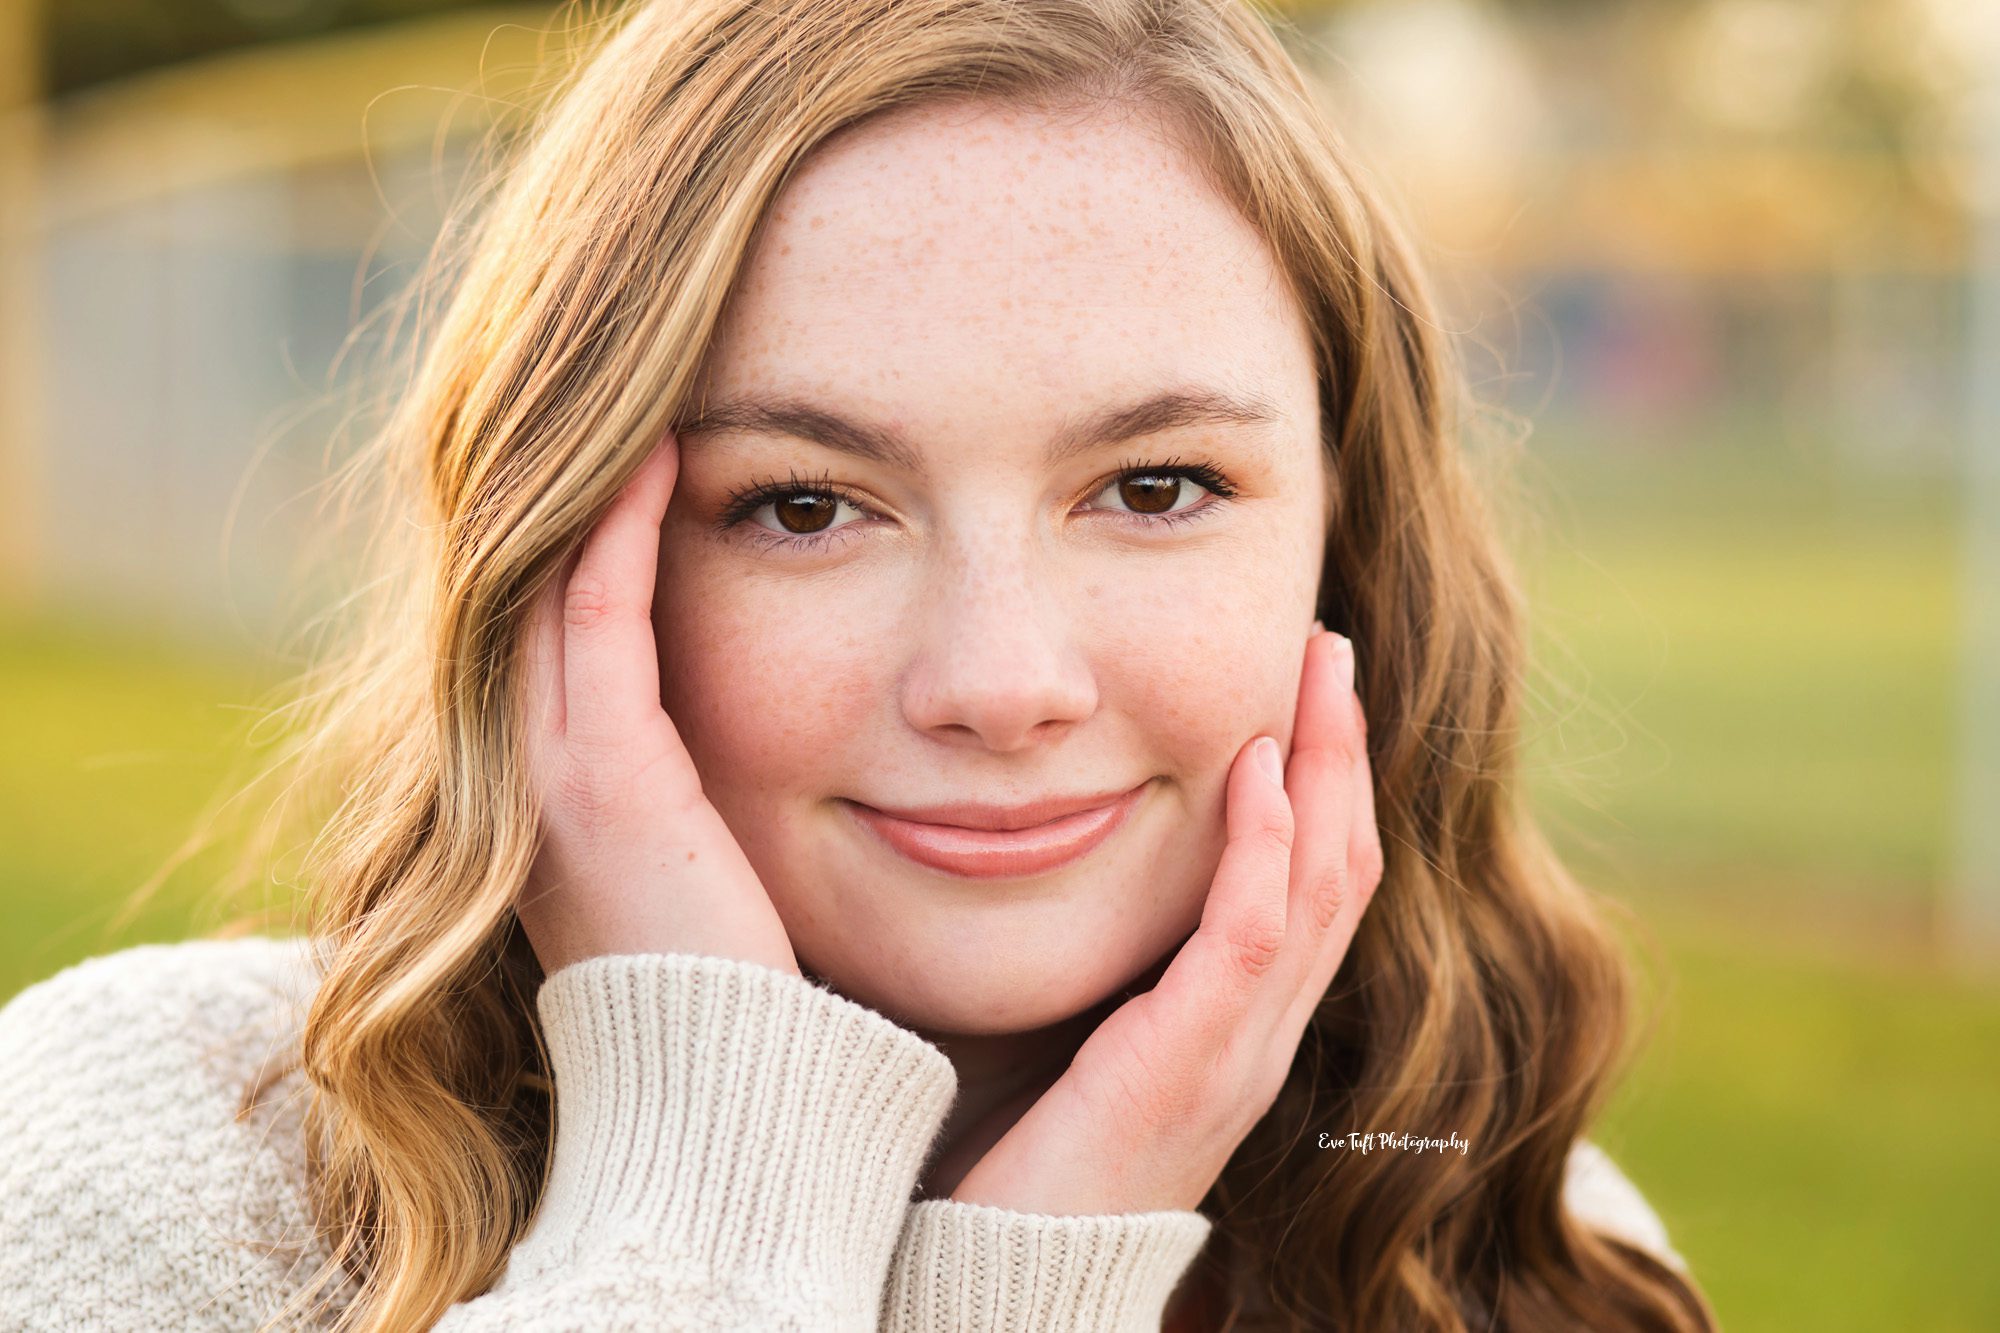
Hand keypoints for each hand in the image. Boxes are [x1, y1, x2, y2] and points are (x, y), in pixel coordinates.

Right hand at [515, 435, 799, 980]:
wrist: (718, 1099)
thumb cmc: (730, 996)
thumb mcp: (692, 872)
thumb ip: (687, 795)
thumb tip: (739, 751)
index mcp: (547, 790)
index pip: (545, 619)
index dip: (574, 523)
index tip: (634, 438)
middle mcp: (525, 772)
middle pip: (523, 585)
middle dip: (564, 487)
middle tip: (618, 385)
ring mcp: (551, 776)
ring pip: (544, 587)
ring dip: (586, 489)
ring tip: (638, 395)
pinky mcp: (604, 785)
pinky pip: (598, 623)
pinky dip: (620, 537)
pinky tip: (663, 461)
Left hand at [946, 624, 1380, 1215]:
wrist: (1005, 1282)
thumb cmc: (1032, 1162)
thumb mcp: (1092, 1041)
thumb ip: (1118, 971)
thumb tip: (1092, 874)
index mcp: (1240, 1025)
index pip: (1316, 883)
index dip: (1325, 782)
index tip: (1306, 687)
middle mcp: (1259, 1034)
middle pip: (1341, 866)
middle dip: (1342, 751)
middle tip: (1327, 649)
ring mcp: (1238, 1052)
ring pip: (1321, 887)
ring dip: (1325, 770)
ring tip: (1314, 673)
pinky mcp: (1189, 1065)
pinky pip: (1250, 937)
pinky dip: (1266, 845)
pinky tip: (1255, 768)